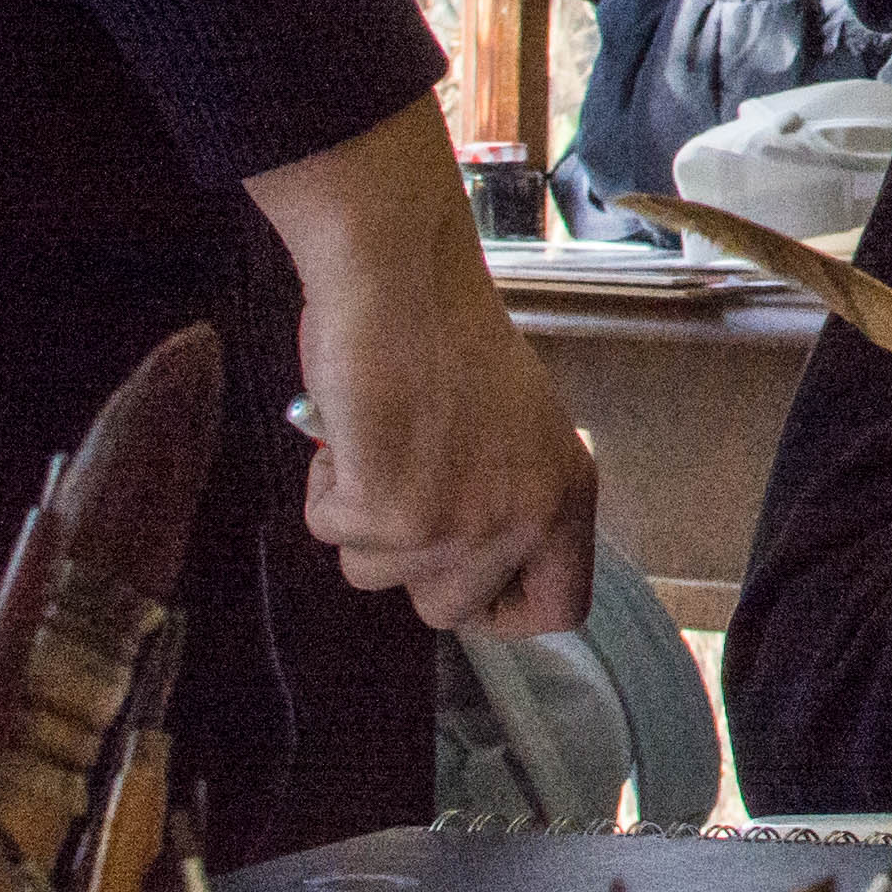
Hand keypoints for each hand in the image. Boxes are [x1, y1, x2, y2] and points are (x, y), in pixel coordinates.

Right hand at [250, 99, 598, 636]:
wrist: (402, 280)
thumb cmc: (443, 336)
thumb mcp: (517, 426)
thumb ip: (507, 493)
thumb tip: (469, 551)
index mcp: (566, 493)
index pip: (559, 608)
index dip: (504, 611)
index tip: (465, 582)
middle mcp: (522, 519)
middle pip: (447, 609)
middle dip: (407, 559)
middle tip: (397, 487)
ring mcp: (457, 524)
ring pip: (376, 574)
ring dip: (358, 515)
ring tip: (377, 438)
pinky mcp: (391, 514)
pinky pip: (330, 533)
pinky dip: (325, 487)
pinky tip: (350, 430)